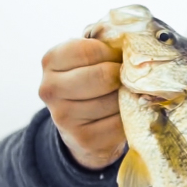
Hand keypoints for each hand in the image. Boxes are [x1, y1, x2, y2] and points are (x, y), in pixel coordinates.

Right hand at [39, 38, 125, 169]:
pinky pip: (120, 122)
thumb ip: (105, 47)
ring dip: (128, 97)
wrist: (81, 128)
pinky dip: (130, 116)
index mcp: (51, 61)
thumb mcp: (89, 59)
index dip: (111, 53)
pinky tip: (125, 113)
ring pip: (114, 100)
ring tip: (124, 96)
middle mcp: (51, 89)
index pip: (88, 50)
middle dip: (122, 76)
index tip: (117, 58)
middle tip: (127, 78)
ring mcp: (64, 117)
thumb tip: (136, 47)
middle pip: (102, 76)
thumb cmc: (90, 84)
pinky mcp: (84, 139)